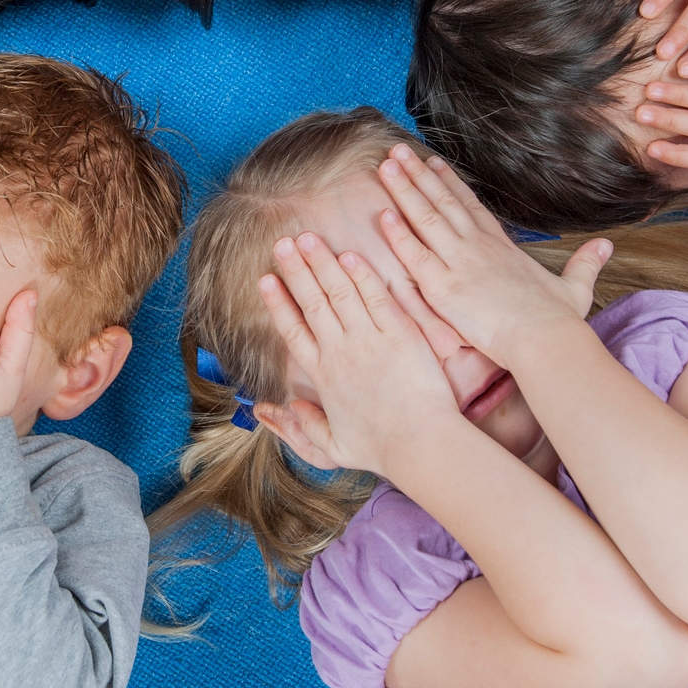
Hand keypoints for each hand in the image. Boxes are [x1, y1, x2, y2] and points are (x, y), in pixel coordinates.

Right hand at [256, 232, 455, 476]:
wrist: (421, 445)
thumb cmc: (381, 450)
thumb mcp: (334, 447)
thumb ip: (305, 428)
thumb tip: (282, 411)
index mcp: (322, 376)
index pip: (292, 330)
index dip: (277, 303)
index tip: (265, 279)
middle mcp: (340, 352)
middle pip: (312, 301)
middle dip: (295, 269)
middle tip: (282, 242)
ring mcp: (368, 340)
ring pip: (340, 292)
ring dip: (322, 262)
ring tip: (308, 237)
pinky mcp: (398, 335)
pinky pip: (376, 298)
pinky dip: (362, 275)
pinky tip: (350, 255)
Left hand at [373, 145, 609, 362]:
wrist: (545, 341)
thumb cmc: (558, 320)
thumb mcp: (576, 286)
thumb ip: (585, 263)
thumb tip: (607, 245)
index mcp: (501, 245)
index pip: (469, 205)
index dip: (448, 181)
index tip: (431, 161)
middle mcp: (477, 246)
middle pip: (442, 201)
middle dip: (417, 174)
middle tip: (396, 152)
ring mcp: (458, 263)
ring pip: (424, 217)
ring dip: (403, 190)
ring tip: (385, 167)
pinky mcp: (443, 286)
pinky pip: (414, 254)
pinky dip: (397, 233)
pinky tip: (382, 213)